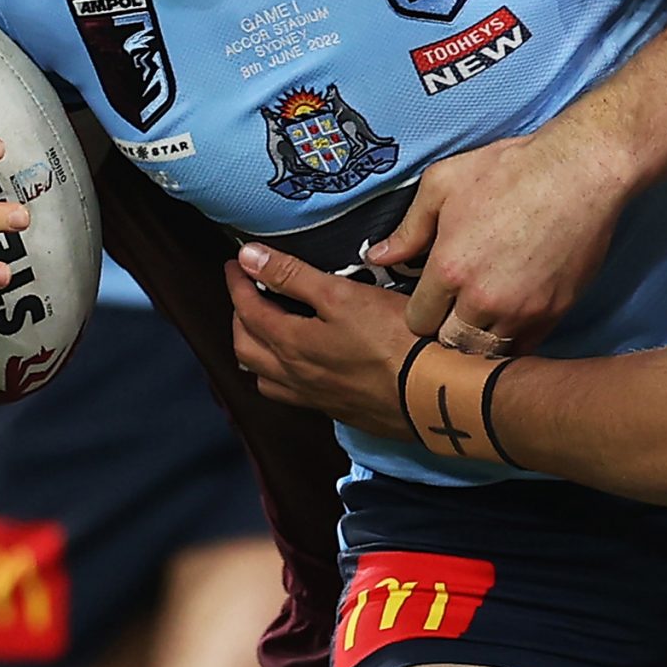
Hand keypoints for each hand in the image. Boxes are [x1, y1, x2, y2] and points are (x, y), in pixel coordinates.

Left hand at [226, 244, 418, 438]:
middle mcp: (294, 376)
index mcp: (290, 344)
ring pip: (264, 377)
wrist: (432, 394)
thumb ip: (292, 275)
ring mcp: (314, 397)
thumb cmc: (392, 339)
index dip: (237, 283)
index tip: (235, 263)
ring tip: (262, 330)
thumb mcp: (341, 295)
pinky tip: (297, 366)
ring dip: (254, 350)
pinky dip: (278, 375)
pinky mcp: (337, 410)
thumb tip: (247, 256)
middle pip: (246, 348)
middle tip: (245, 292)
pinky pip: (289, 394)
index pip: (247, 310)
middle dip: (238, 316)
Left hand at [364, 132, 625, 354]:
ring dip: (479, 340)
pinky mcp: (555, 312)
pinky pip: (525, 347)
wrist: (580, 170)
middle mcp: (483, 299)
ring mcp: (522, 311)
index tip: (428, 299)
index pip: (417, 321)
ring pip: (487, 353)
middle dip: (445, 331)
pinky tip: (510, 318)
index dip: (419, 311)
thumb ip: (409, 227)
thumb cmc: (510, 169)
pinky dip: (514, 340)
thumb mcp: (444, 183)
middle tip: (451, 311)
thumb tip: (378, 255)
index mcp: (449, 269)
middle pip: (449, 345)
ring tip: (479, 319)